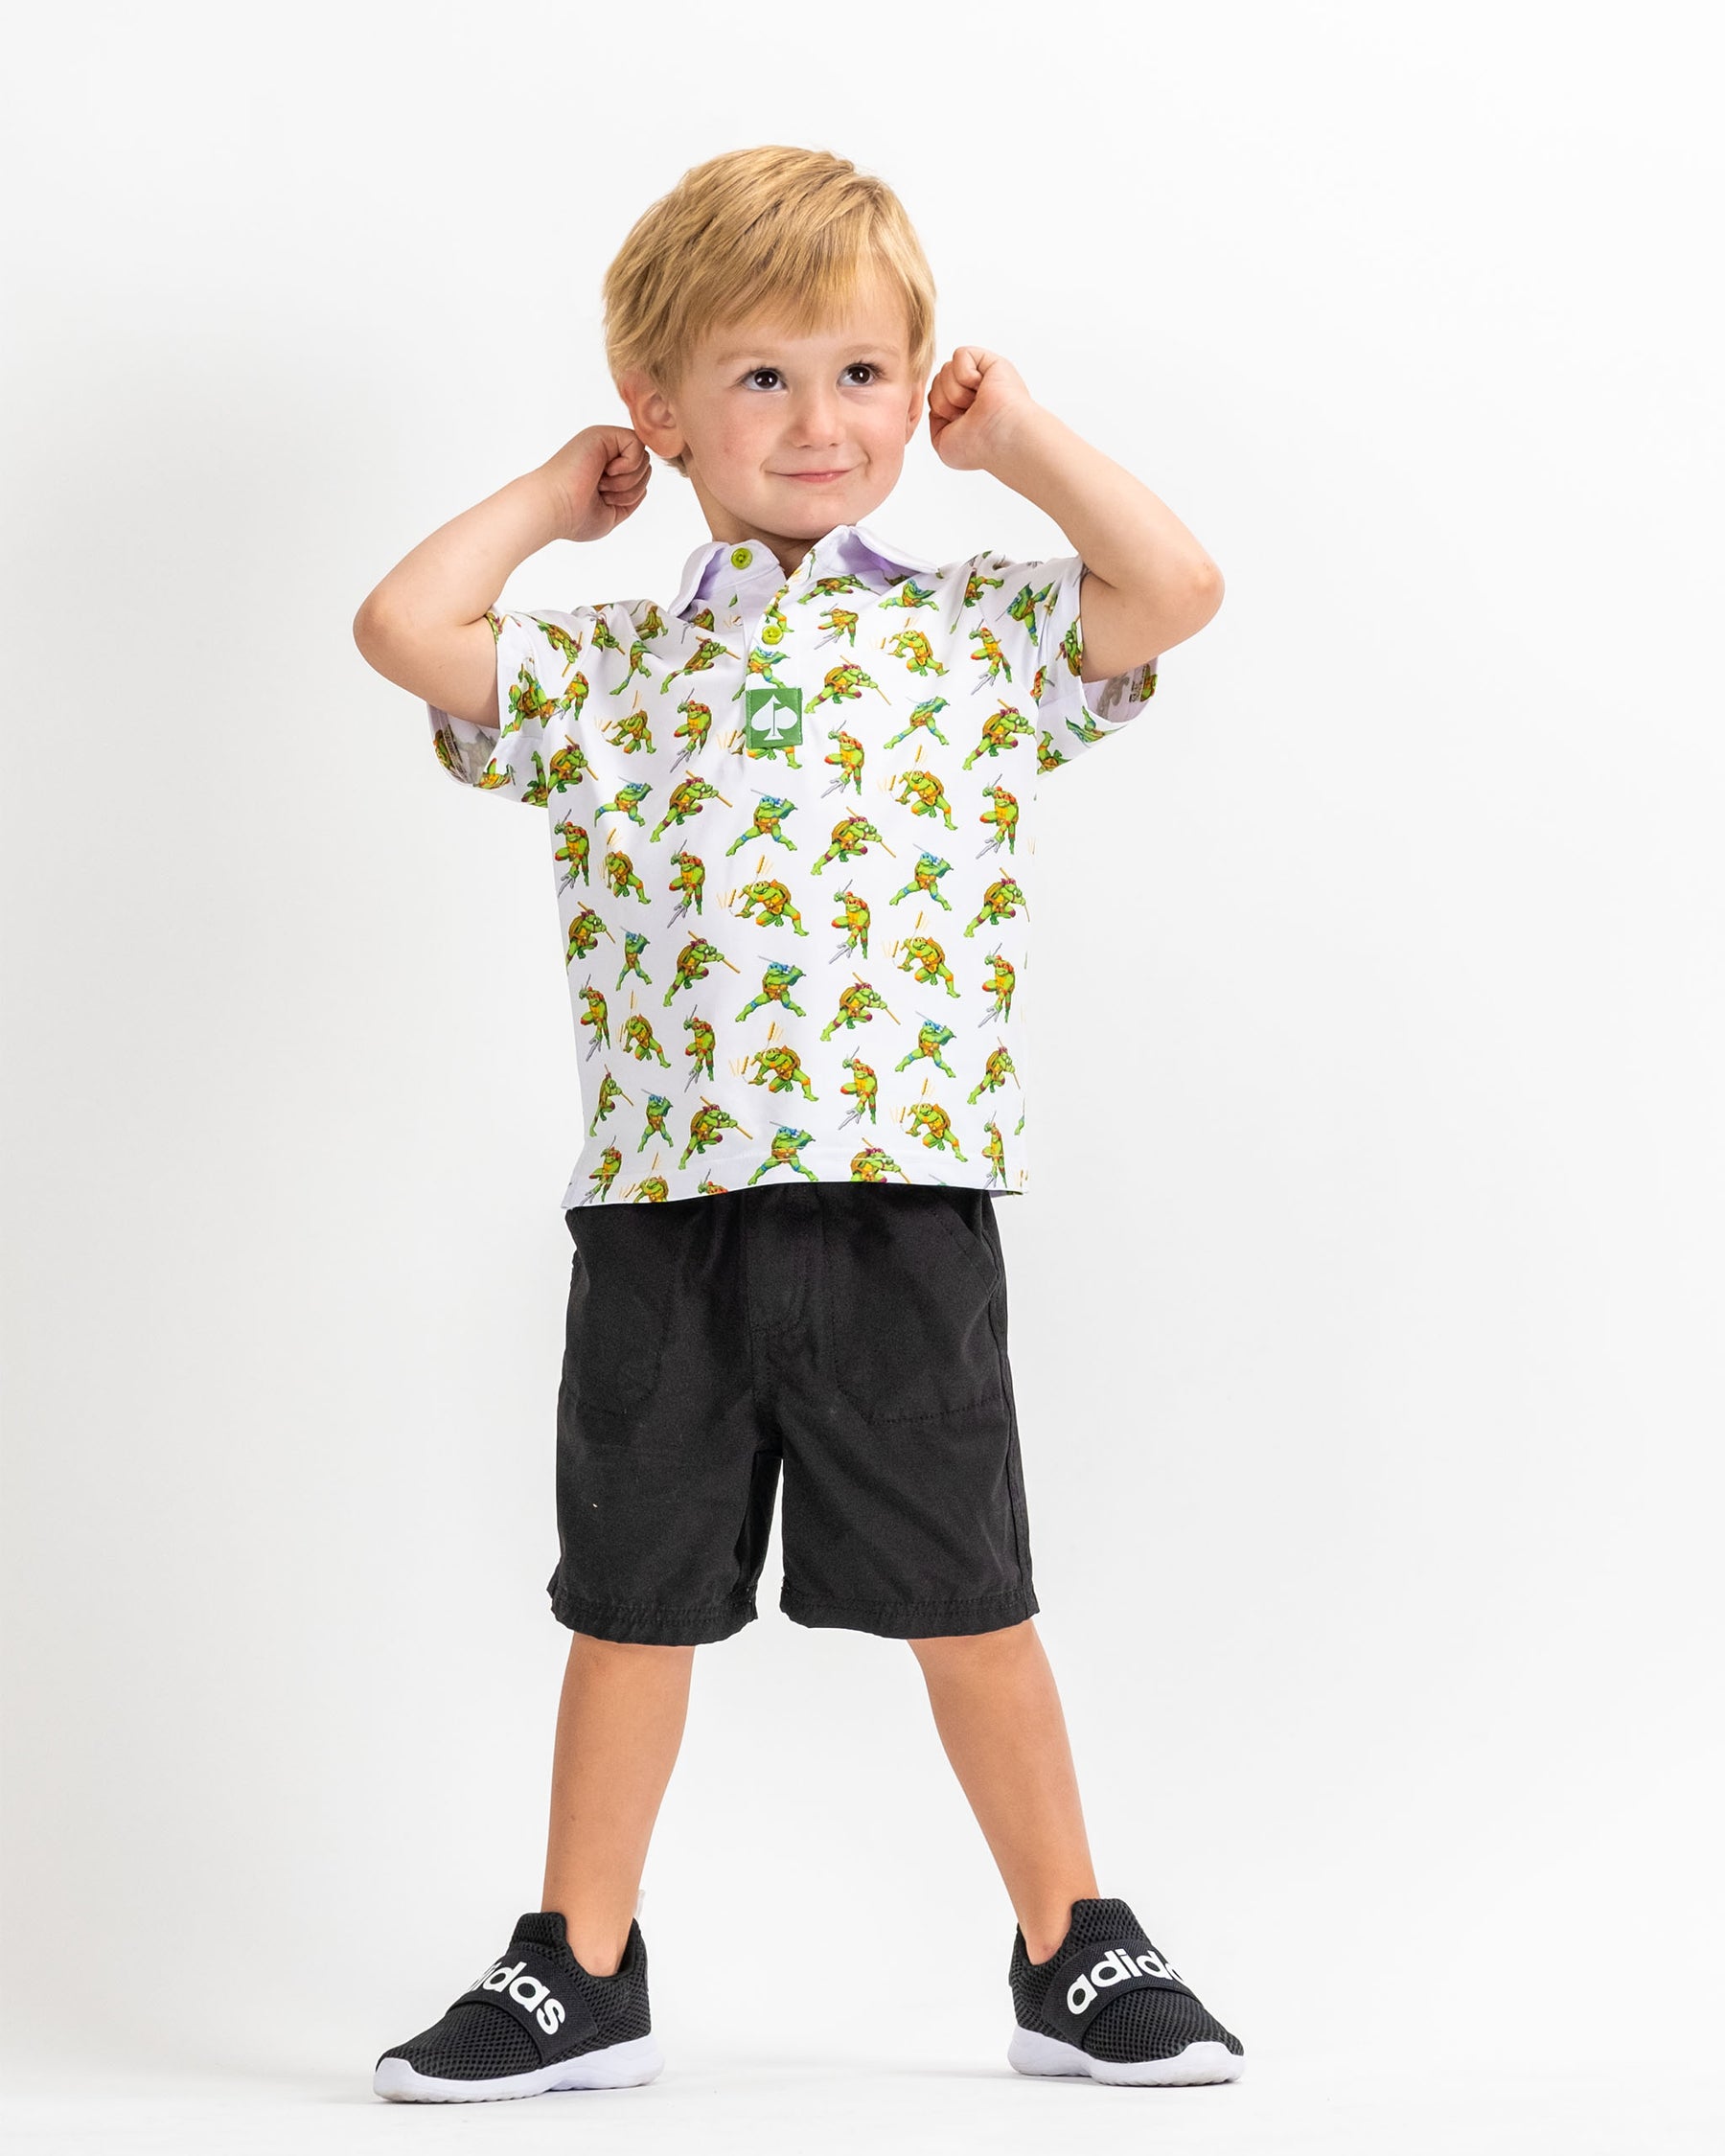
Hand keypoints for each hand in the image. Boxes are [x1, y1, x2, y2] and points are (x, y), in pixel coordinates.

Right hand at [535, 425, 651, 543]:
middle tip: (605, 494)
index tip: (608, 502)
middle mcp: (604, 454)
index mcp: (604, 470)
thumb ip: (629, 502)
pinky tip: (607, 472)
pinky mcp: (602, 434)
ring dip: (628, 482)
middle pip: (645, 467)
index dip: (633, 495)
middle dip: (632, 489)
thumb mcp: (611, 515)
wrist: (553, 508)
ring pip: (644, 458)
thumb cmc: (574, 517)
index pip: (640, 477)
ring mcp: (603, 443)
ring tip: (602, 485)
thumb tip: (645, 487)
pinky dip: (629, 466)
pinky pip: (637, 445)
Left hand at [925, 347, 1036, 471]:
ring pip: (945, 370)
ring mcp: (981, 376)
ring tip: (977, 403)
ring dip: (955, 392)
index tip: (959, 426)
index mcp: (963, 410)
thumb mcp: (943, 442)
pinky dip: (965, 373)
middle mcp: (973, 392)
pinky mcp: (989, 361)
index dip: (939, 410)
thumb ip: (934, 420)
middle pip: (936, 382)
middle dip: (945, 402)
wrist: (1003, 438)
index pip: (934, 396)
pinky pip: (960, 355)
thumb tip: (936, 396)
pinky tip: (981, 387)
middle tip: (969, 415)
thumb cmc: (979, 447)